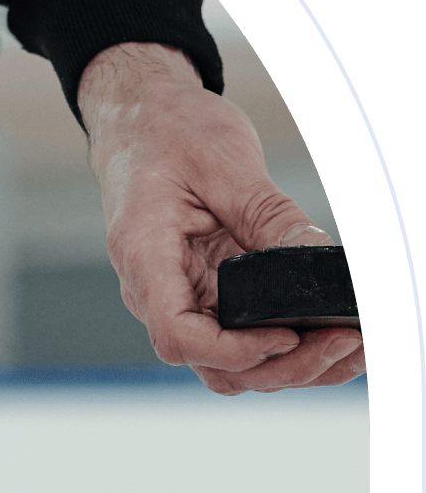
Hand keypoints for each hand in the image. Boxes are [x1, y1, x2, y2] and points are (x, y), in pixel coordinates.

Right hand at [76, 42, 363, 393]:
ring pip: (232, 367)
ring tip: (350, 347)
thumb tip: (319, 258)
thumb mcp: (224, 163)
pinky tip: (331, 339)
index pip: (178, 334)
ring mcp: (183, 301)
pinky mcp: (207, 298)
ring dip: (292, 369)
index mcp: (146, 258)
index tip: (287, 335)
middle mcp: (158, 294)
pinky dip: (287, 351)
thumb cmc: (168, 135)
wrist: (142, 124)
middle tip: (345, 342)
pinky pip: (243, 341)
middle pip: (213, 365)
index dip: (234, 349)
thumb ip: (269, 216)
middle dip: (282, 366)